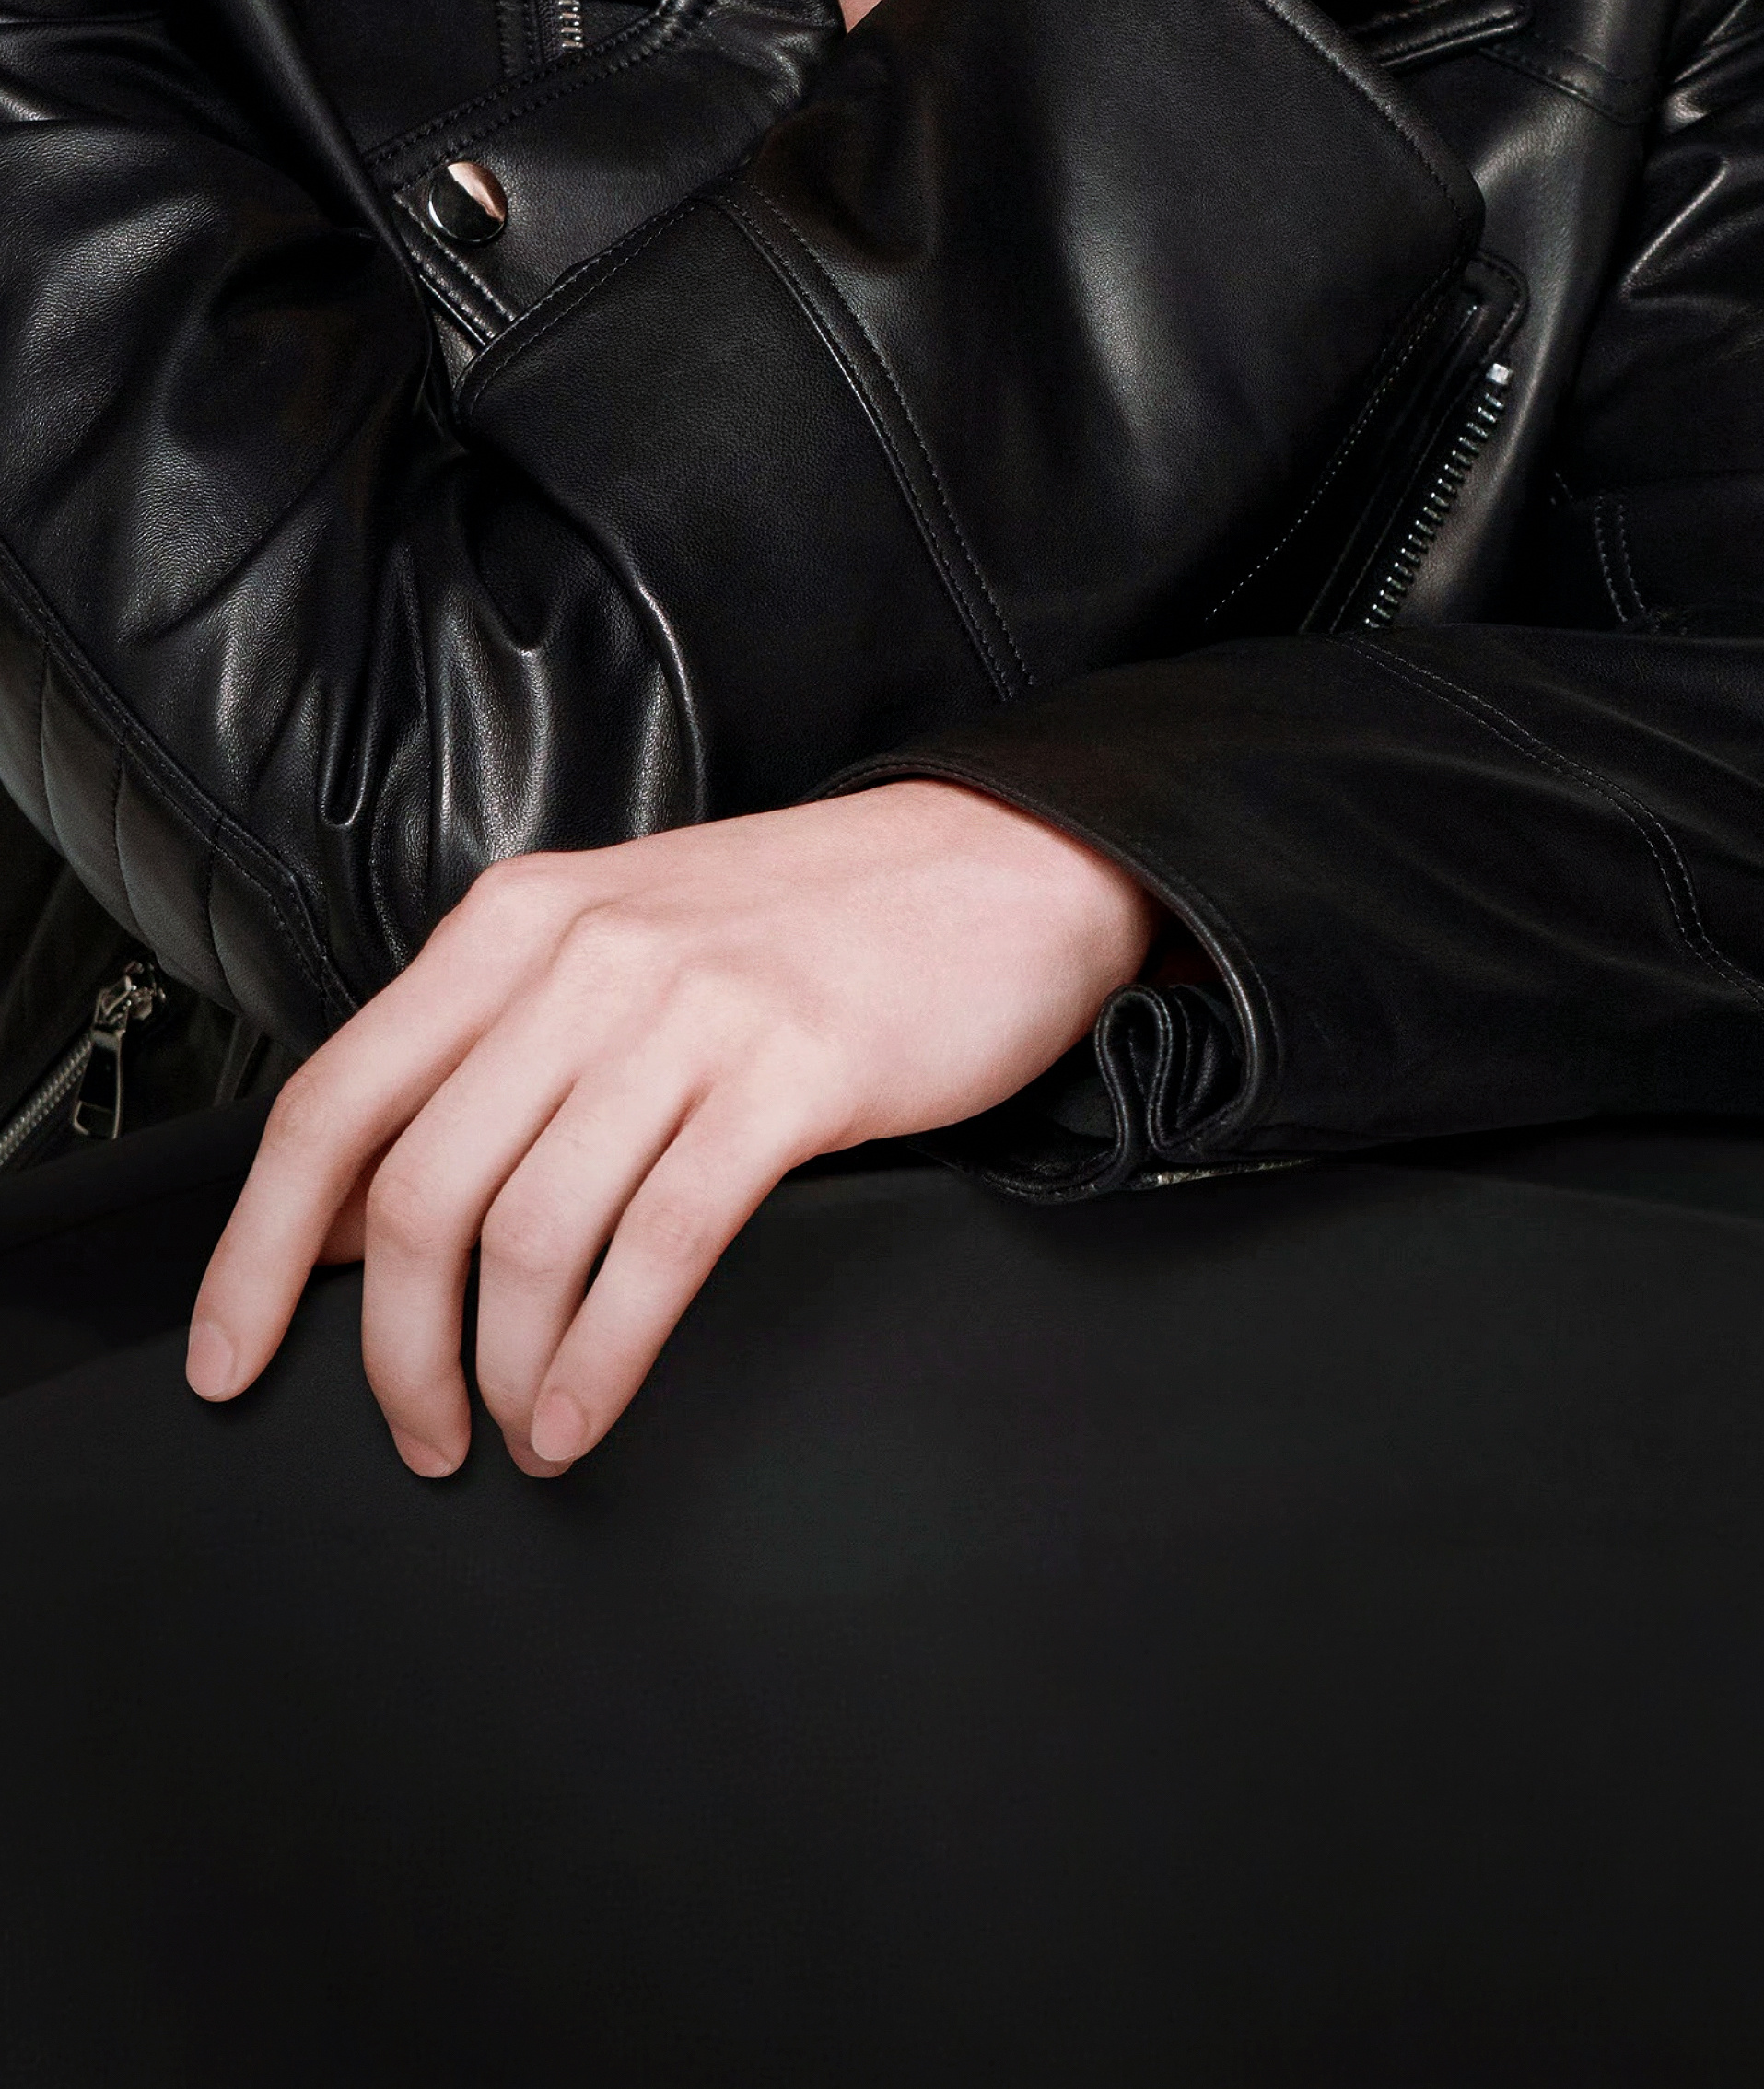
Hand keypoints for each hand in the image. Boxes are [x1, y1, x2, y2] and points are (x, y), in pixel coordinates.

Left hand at [186, 785, 1150, 1476]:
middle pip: (418, 1189)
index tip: (232, 1356)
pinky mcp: (790, 1073)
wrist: (998, 863)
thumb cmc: (806, 922)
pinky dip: (601, 1359)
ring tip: (516, 1429)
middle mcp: (584, 953)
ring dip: (500, 1372)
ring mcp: (688, 1009)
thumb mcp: (617, 942)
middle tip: (416, 1432)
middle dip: (392, 1349)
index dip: (262, 1246)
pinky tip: (584, 1413)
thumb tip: (366, 1216)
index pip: (335, 1096)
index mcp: (517, 920)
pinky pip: (656, 1247)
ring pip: (528, 1232)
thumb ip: (493, 1051)